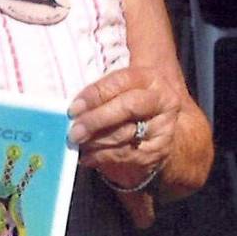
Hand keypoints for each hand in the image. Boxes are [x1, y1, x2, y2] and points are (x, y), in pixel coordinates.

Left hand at [68, 66, 181, 225]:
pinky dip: (102, 157)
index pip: (120, 82)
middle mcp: (162, 101)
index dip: (95, 95)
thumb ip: (104, 78)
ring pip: (124, 135)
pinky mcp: (158, 151)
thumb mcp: (123, 82)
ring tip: (77, 142)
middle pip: (127, 107)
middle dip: (96, 120)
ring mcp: (162, 128)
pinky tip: (87, 156)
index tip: (73, 108)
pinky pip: (126, 155)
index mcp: (151, 78)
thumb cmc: (130, 98)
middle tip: (73, 131)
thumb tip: (75, 79)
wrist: (158, 124)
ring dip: (96, 141)